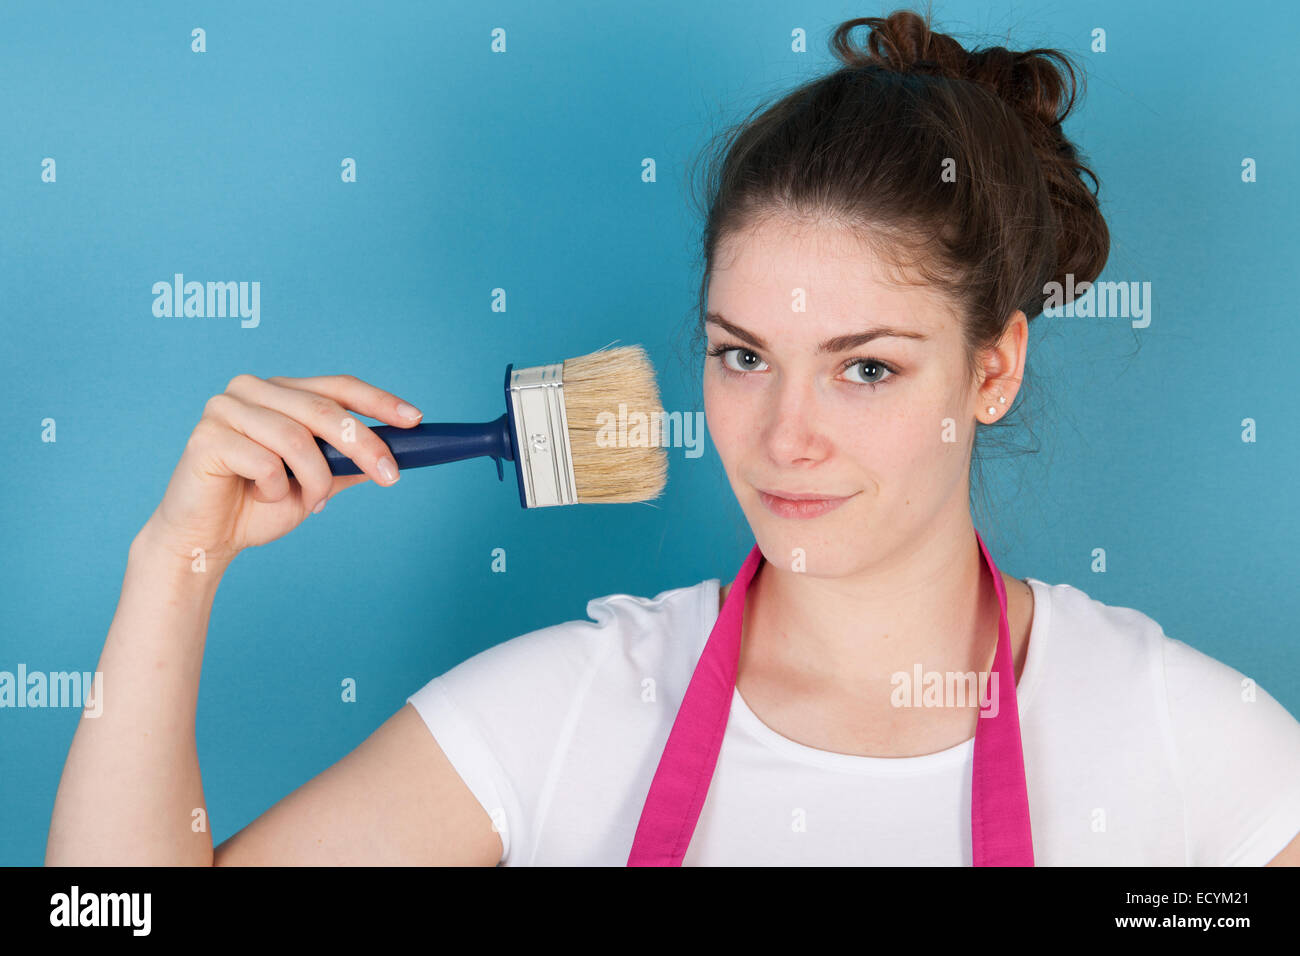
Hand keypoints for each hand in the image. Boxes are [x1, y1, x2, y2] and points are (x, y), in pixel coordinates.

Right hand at [142, 373, 422, 563]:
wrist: (206, 540)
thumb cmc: (258, 506)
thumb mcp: (317, 482)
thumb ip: (348, 464)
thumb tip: (397, 453)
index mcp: (281, 392)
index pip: (338, 386)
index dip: (379, 401)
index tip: (415, 420)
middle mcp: (252, 390)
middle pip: (323, 409)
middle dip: (364, 445)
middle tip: (390, 477)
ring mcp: (225, 408)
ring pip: (297, 439)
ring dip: (314, 479)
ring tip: (310, 502)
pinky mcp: (206, 437)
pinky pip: (265, 462)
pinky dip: (275, 489)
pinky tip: (262, 497)